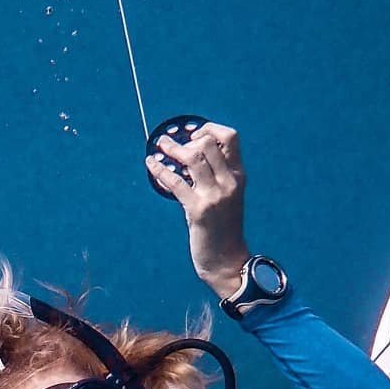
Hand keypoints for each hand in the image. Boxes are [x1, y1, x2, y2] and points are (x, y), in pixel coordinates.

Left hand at [144, 121, 249, 298]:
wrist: (226, 260)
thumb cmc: (222, 229)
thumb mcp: (227, 198)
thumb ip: (216, 177)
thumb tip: (190, 157)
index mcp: (238, 176)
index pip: (230, 137)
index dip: (210, 128)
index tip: (193, 133)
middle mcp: (229, 182)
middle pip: (208, 143)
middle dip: (187, 139)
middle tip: (171, 144)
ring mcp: (214, 195)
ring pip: (193, 157)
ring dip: (172, 149)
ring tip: (159, 146)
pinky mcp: (198, 210)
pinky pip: (175, 182)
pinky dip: (160, 170)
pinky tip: (151, 164)